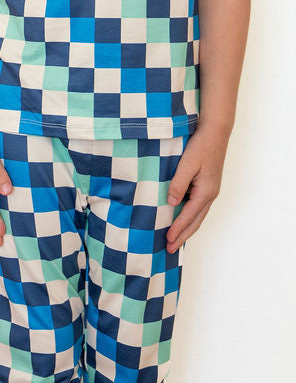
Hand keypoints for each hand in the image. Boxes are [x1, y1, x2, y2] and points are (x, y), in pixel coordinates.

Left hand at [165, 126, 228, 249]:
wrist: (215, 133)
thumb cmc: (200, 147)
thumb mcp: (187, 164)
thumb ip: (179, 184)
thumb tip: (172, 203)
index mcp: (206, 192)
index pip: (188, 216)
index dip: (177, 229)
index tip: (167, 241)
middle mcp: (210, 195)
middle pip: (195, 222)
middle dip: (182, 236)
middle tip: (170, 249)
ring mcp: (210, 191)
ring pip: (197, 216)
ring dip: (186, 229)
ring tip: (175, 240)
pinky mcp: (207, 187)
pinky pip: (197, 208)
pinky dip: (190, 218)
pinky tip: (182, 221)